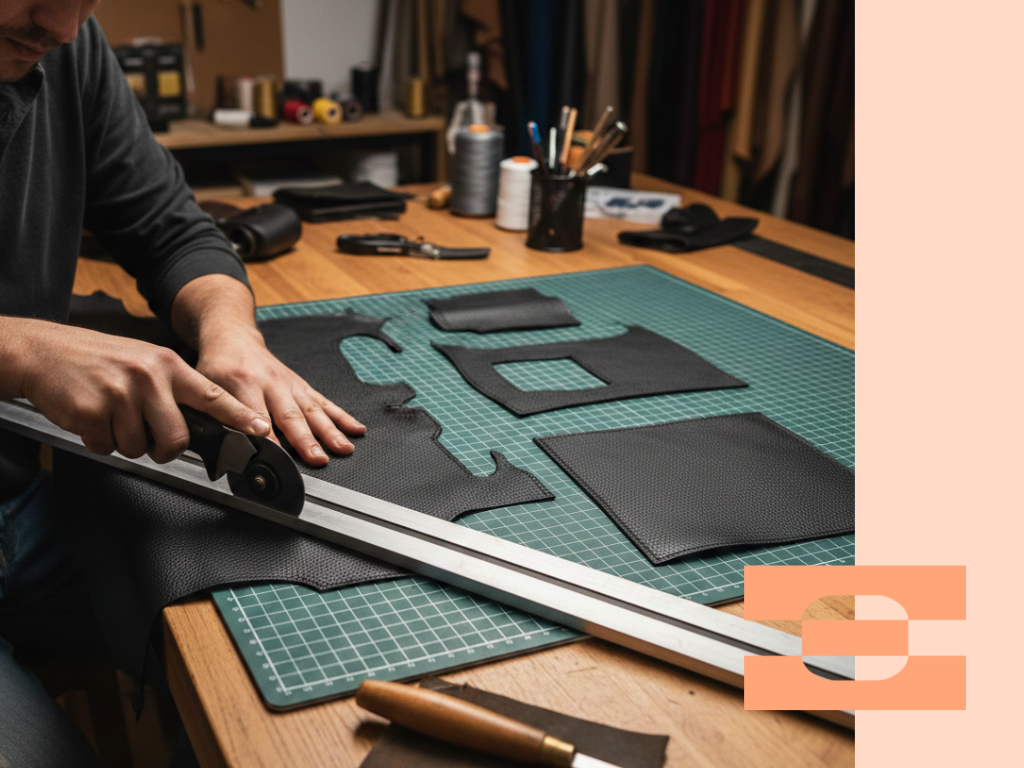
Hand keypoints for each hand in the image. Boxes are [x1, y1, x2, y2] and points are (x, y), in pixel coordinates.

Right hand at [6, 319, 272, 462]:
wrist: (45, 352)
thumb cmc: (99, 361)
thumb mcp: (145, 363)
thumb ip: (173, 389)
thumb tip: (200, 423)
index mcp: (167, 365)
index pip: (211, 395)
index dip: (238, 416)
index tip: (260, 430)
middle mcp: (148, 377)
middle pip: (176, 439)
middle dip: (163, 448)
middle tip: (146, 435)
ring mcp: (120, 394)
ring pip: (138, 448)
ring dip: (124, 442)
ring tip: (112, 416)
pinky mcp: (92, 411)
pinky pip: (107, 447)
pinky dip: (98, 441)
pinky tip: (92, 418)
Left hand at [194, 325, 364, 466]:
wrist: (234, 339)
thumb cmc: (218, 366)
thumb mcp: (206, 388)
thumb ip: (218, 414)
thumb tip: (226, 444)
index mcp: (243, 384)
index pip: (256, 416)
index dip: (267, 438)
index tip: (278, 456)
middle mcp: (272, 383)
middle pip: (291, 415)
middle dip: (306, 439)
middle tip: (318, 458)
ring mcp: (290, 385)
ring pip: (313, 410)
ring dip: (330, 431)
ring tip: (344, 448)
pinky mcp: (302, 387)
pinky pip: (325, 403)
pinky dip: (342, 417)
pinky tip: (356, 429)